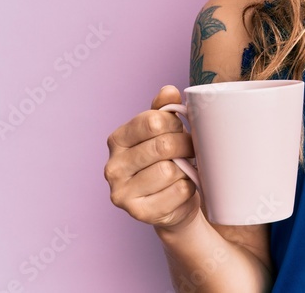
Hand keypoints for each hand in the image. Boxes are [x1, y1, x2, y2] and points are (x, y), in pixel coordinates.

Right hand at [104, 85, 201, 230]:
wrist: (173, 202)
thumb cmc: (168, 159)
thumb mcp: (165, 131)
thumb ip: (165, 109)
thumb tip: (169, 91)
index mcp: (117, 140)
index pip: (153, 121)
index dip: (176, 123)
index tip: (181, 129)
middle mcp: (113, 166)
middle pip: (163, 145)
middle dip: (186, 146)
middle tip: (191, 150)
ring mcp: (122, 192)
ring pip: (170, 170)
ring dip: (186, 169)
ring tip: (184, 170)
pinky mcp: (138, 213)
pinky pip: (177, 192)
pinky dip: (188, 188)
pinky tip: (182, 188)